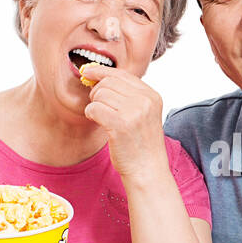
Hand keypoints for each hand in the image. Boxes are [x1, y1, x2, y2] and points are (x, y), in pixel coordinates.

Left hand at [79, 63, 166, 181]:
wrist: (147, 171)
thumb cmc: (141, 145)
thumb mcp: (143, 114)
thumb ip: (129, 96)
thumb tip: (100, 77)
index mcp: (152, 96)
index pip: (122, 74)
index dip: (102, 71)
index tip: (89, 72)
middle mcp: (145, 101)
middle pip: (108, 82)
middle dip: (97, 92)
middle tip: (98, 106)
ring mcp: (134, 112)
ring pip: (100, 94)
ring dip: (94, 105)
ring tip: (101, 118)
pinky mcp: (120, 125)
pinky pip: (94, 108)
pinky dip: (91, 114)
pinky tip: (98, 122)